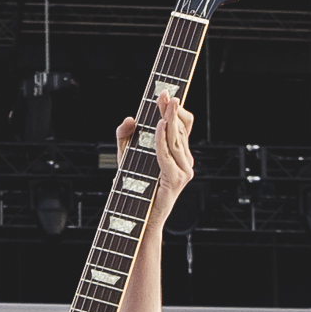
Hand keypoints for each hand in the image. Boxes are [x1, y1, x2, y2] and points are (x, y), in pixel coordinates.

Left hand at [117, 86, 195, 218]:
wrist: (137, 220)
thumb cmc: (133, 188)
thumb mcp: (126, 156)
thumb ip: (124, 136)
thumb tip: (129, 119)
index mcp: (179, 154)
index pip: (184, 125)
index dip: (176, 108)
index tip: (165, 92)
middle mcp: (185, 161)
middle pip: (182, 128)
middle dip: (172, 109)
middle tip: (165, 93)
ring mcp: (184, 171)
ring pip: (177, 139)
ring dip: (169, 120)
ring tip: (164, 104)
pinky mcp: (176, 180)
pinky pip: (168, 154)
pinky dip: (163, 139)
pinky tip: (159, 125)